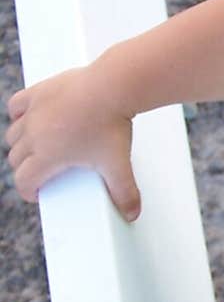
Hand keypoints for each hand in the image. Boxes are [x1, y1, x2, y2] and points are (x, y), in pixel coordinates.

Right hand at [5, 67, 140, 219]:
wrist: (113, 87)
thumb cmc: (111, 123)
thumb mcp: (118, 164)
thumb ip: (124, 192)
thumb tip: (132, 214)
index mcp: (46, 156)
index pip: (23, 181)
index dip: (29, 192)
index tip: (38, 193)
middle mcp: (33, 135)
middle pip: (17, 159)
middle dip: (27, 169)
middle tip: (43, 172)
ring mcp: (33, 112)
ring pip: (14, 134)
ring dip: (21, 145)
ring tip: (38, 148)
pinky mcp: (38, 92)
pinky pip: (16, 105)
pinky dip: (18, 114)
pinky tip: (29, 118)